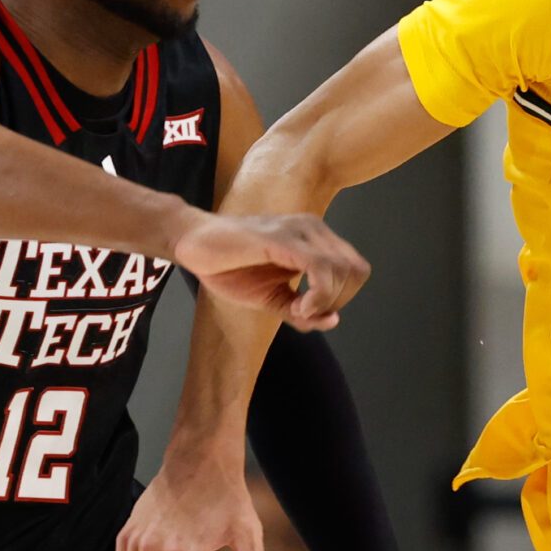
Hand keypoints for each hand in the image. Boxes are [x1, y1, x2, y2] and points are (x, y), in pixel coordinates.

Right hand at [171, 210, 368, 331]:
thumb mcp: (272, 298)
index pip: (356, 269)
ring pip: (342, 270)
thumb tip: (334, 321)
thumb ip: (302, 310)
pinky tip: (298, 307)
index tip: (309, 310)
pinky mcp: (280, 239)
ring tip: (297, 310)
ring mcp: (298, 230)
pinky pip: (319, 268)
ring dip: (326, 301)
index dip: (341, 298)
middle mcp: (313, 228)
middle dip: (337, 301)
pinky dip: (317, 295)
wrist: (193, 245)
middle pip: (356, 271)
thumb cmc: (229, 267)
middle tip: (304, 312)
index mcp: (315, 237)